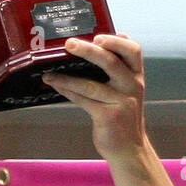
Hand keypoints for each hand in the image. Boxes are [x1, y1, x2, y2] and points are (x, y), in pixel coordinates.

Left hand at [43, 34, 145, 161]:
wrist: (129, 148)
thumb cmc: (123, 115)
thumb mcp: (127, 90)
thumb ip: (120, 69)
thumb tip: (102, 42)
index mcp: (136, 76)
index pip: (133, 50)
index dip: (117, 40)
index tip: (98, 36)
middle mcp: (131, 86)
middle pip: (111, 62)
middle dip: (89, 50)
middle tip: (69, 44)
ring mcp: (120, 102)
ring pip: (90, 84)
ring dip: (67, 76)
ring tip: (49, 72)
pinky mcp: (108, 116)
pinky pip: (83, 100)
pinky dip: (67, 91)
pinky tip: (55, 85)